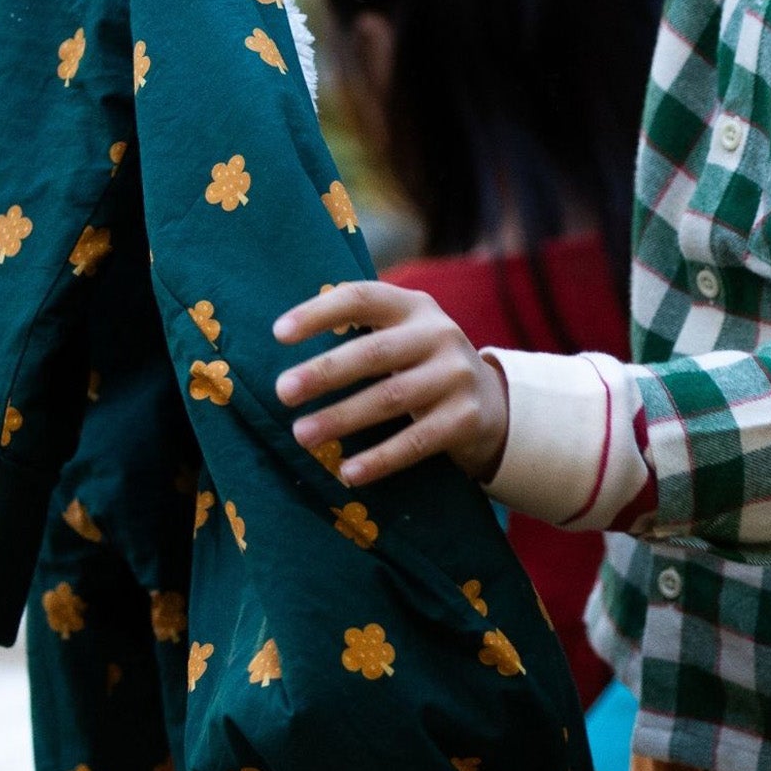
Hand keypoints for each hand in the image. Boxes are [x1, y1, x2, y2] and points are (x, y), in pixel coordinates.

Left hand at [273, 281, 509, 486]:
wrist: (492, 403)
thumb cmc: (421, 365)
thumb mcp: (402, 334)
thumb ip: (360, 330)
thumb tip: (282, 343)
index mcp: (413, 307)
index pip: (362, 298)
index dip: (319, 313)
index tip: (278, 333)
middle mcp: (439, 334)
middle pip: (374, 352)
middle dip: (325, 372)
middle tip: (282, 392)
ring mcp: (455, 376)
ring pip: (392, 397)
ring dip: (343, 417)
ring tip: (302, 434)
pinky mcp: (465, 419)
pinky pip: (416, 442)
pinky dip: (380, 459)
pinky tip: (348, 472)